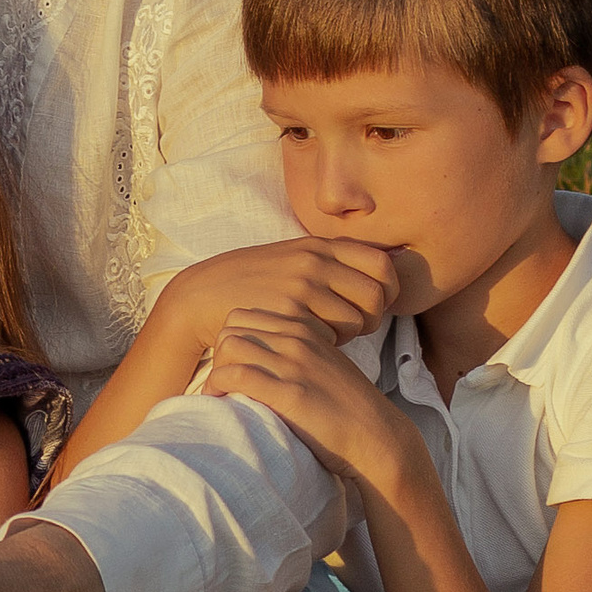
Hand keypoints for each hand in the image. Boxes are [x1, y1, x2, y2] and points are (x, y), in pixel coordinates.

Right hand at [162, 236, 398, 355]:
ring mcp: (302, 287)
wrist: (202, 295)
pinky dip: (323, 345)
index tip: (375, 305)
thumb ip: (331, 264)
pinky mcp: (289, 313)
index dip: (389, 290)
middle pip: (377, 297)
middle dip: (371, 319)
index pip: (383, 265)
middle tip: (350, 328)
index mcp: (320, 246)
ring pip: (357, 322)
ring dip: (347, 336)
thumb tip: (381, 278)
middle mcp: (316, 262)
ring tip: (323, 334)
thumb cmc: (252, 282)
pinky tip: (304, 342)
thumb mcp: (293, 259)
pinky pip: (330, 337)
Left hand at [204, 307, 419, 484]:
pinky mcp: (290, 393)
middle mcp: (298, 339)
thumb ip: (297, 350)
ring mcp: (295, 364)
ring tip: (220, 392)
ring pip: (230, 345)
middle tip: (222, 379)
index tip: (231, 364)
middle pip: (232, 326)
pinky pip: (236, 376)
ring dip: (217, 368)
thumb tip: (258, 355)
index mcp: (306, 328)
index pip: (245, 315)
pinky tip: (220, 401)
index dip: (231, 338)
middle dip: (219, 352)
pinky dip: (218, 387)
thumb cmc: (347, 406)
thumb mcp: (324, 363)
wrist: (378, 437)